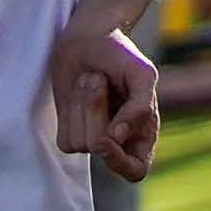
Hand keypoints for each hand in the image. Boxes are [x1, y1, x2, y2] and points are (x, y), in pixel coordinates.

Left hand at [47, 23, 162, 178]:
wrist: (88, 39)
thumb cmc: (121, 56)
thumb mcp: (143, 74)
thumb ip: (140, 107)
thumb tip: (118, 137)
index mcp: (144, 133)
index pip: (135, 171)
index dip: (120, 163)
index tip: (105, 140)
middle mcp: (120, 141)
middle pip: (102, 149)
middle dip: (96, 112)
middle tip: (100, 80)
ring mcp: (93, 138)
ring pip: (82, 143)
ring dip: (83, 104)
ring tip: (92, 81)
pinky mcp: (70, 133)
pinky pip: (66, 139)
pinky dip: (70, 110)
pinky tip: (79, 91)